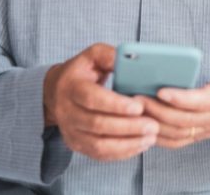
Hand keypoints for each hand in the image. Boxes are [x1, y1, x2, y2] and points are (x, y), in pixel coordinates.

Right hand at [43, 43, 159, 160]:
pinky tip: (140, 144)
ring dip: (127, 143)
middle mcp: (67, 112)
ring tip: (150, 137)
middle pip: (97, 124)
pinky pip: (100, 154)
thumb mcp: (92, 56)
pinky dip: (122, 152)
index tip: (139, 107)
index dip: (115, 105)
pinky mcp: (77, 145)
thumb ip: (109, 55)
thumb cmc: (82, 72)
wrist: (56, 92)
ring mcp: (70, 131)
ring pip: (99, 144)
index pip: (92, 99)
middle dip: (128, 126)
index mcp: (71, 87)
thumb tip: (130, 60)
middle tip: (153, 125)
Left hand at [141, 32, 209, 148]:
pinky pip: (175, 141)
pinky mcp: (197, 135)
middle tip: (135, 97)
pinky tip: (142, 124)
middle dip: (158, 110)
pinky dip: (158, 136)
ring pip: (176, 133)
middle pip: (184, 119)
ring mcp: (206, 129)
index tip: (161, 90)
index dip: (182, 98)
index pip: (202, 102)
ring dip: (154, 122)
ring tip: (133, 108)